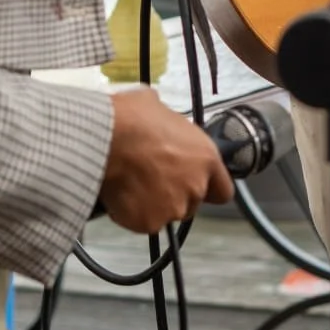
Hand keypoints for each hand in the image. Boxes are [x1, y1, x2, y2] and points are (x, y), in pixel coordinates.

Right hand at [99, 87, 233, 234]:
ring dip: (153, 204)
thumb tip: (156, 114)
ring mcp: (174, 207)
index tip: (194, 185)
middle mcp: (196, 186)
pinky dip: (132, 213)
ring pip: (166, 213)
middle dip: (174, 194)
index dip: (209, 189)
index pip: (222, 189)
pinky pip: (142, 222)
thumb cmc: (132, 119)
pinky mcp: (150, 223)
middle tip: (151, 178)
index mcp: (206, 157)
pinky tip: (121, 195)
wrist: (107, 140)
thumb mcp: (157, 106)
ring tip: (132, 184)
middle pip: (191, 202)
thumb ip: (167, 124)